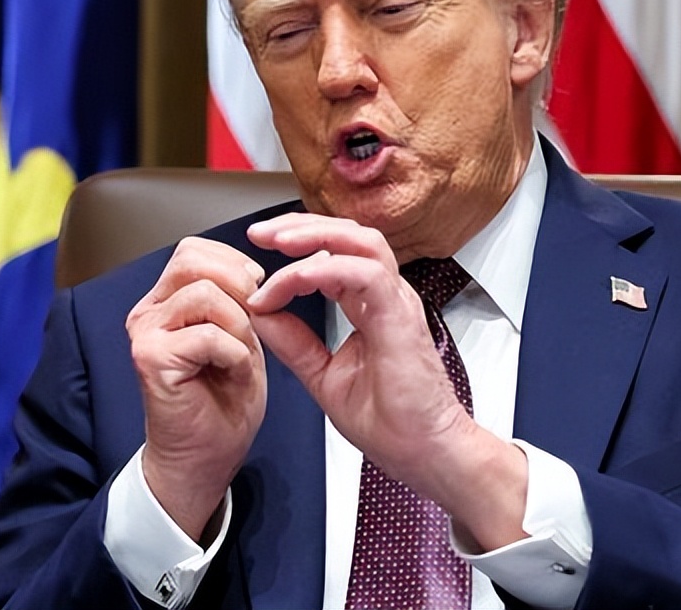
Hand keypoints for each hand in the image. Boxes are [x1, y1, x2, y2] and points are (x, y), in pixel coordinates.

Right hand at [125, 236, 266, 541]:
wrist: (208, 454)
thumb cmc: (225, 398)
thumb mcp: (241, 334)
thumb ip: (240, 298)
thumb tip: (259, 265)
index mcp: (167, 300)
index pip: (194, 249)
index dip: (235, 263)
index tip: (258, 292)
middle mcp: (148, 311)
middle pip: (193, 261)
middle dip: (239, 285)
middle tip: (255, 321)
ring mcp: (145, 334)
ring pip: (205, 294)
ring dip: (239, 324)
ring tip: (241, 356)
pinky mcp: (150, 360)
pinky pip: (207, 336)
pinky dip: (234, 354)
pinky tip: (234, 375)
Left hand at [244, 213, 527, 550]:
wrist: (423, 453)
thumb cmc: (390, 421)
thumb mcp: (323, 375)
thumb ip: (294, 342)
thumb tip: (260, 314)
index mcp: (371, 304)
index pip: (335, 253)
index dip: (296, 249)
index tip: (257, 265)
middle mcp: (386, 295)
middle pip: (348, 234)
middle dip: (300, 227)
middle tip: (259, 233)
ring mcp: (397, 302)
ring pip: (360, 241)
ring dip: (314, 236)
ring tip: (276, 242)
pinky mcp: (400, 316)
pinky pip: (365, 273)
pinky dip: (324, 269)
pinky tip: (293, 280)